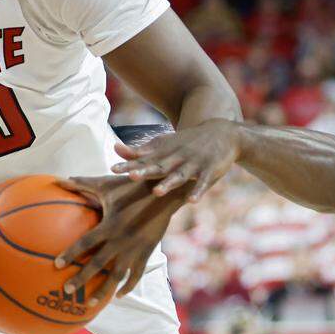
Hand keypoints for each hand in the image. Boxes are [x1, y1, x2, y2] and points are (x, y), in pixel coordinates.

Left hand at [52, 175, 190, 305]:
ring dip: (103, 290)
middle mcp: (121, 240)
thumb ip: (84, 184)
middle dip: (81, 278)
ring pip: (117, 276)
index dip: (70, 253)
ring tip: (90, 303)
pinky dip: (128, 286)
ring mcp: (135, 250)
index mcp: (109, 225)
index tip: (57, 264)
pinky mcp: (147, 253)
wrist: (164, 193)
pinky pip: (136, 274)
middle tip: (66, 290)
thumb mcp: (106, 184)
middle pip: (98, 265)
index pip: (86, 242)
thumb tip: (63, 180)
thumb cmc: (131, 186)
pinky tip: (119, 295)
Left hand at [111, 119, 242, 199]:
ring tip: (157, 192)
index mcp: (164, 153)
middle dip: (145, 172)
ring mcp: (194, 163)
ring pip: (180, 175)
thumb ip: (140, 151)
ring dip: (169, 183)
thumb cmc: (186, 143)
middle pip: (159, 167)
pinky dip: (198, 191)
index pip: (144, 160)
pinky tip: (192, 201)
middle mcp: (177, 157)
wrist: (221, 132)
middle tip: (130, 176)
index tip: (113, 169)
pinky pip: (203, 183)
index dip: (129, 164)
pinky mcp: (210, 170)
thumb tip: (114, 148)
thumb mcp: (163, 144)